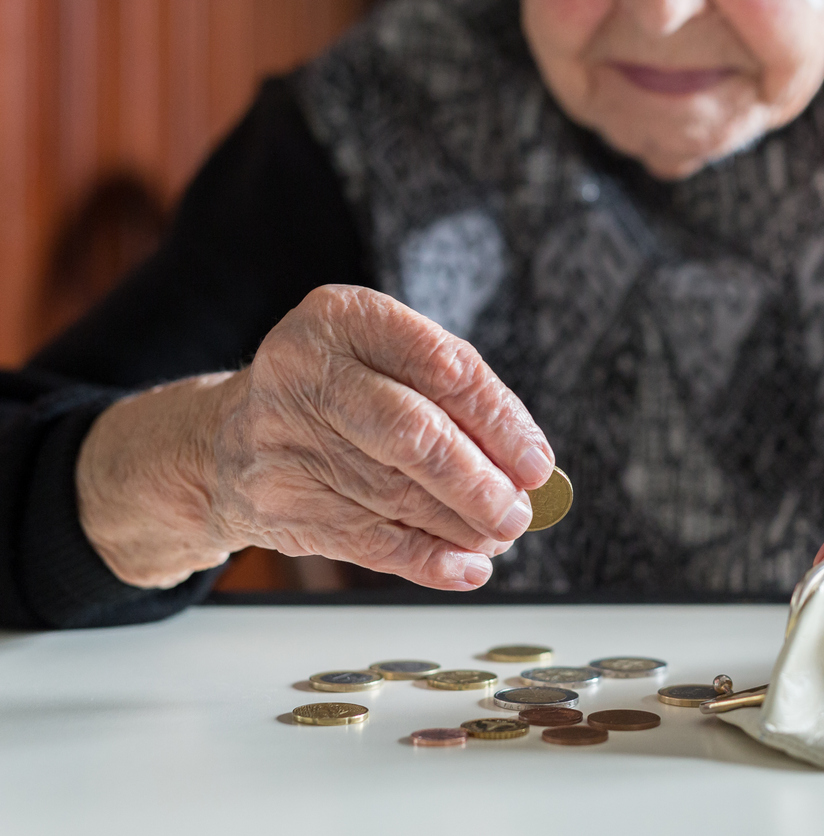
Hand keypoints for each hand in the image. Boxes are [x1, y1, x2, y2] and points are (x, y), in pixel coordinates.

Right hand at [78, 285, 553, 590]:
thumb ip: (451, 399)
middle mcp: (303, 371)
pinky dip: (427, 559)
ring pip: (395, 495)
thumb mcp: (382, 362)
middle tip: (519, 513)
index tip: (536, 463)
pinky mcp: (276, 502)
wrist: (224, 440)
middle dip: (478, 482)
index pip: (442, 366)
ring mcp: (282, 439)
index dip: (500, 420)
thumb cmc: (335, 395)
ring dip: (461, 526)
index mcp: (342, 318)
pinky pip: (368, 541)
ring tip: (498, 535)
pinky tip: (465, 566)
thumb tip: (526, 468)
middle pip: (412, 434)